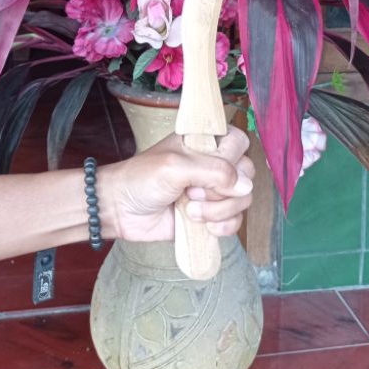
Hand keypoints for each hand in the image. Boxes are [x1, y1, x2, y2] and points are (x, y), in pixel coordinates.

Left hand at [98, 127, 254, 242]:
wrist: (121, 210)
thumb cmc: (142, 178)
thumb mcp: (176, 166)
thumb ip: (213, 171)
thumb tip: (245, 186)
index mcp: (205, 142)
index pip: (239, 142)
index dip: (231, 158)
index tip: (209, 170)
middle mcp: (213, 165)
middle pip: (247, 173)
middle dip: (224, 189)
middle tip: (193, 192)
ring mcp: (213, 192)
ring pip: (242, 200)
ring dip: (220, 210)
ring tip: (191, 211)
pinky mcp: (211, 216)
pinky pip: (234, 221)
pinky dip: (223, 226)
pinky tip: (203, 226)